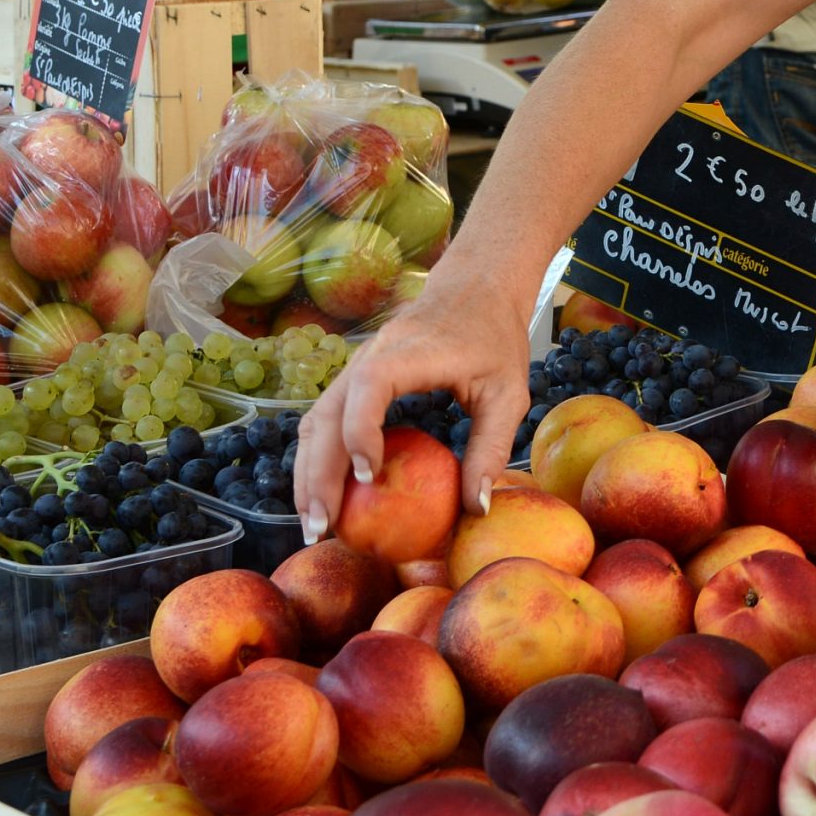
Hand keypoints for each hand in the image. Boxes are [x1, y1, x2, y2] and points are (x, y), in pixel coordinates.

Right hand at [291, 270, 531, 538]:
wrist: (474, 289)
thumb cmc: (495, 339)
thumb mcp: (509, 394)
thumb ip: (491, 448)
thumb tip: (476, 509)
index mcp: (413, 351)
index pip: (370, 385)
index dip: (360, 430)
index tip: (368, 477)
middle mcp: (373, 354)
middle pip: (327, 411)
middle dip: (317, 473)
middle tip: (321, 527)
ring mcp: (357, 364)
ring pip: (315, 418)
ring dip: (307, 471)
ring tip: (313, 523)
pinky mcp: (354, 377)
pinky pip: (324, 418)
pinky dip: (316, 457)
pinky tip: (322, 495)